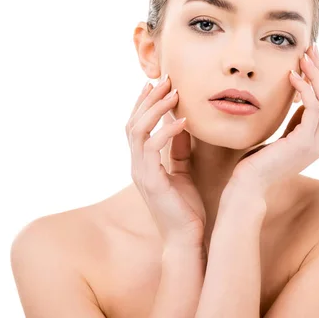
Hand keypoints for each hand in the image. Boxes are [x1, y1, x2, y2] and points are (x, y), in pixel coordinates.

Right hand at [126, 74, 205, 249]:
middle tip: (165, 79)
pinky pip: (152, 148)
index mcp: (142, 163)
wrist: (186, 240)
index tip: (156, 83)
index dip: (143, 103)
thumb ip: (178, 148)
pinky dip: (166, 131)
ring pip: (137, 130)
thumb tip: (182, 123)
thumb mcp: (183, 171)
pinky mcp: (151, 181)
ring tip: (173, 93)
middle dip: (148, 99)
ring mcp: (140, 173)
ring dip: (155, 109)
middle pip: (132, 123)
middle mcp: (136, 165)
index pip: (136, 126)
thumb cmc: (185, 208)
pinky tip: (183, 121)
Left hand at [223, 43, 318, 203]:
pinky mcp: (304, 143)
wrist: (246, 186)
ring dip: (316, 76)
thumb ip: (289, 122)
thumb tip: (294, 100)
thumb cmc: (253, 163)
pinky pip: (311, 109)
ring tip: (305, 55)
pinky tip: (292, 75)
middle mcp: (318, 142)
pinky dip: (305, 90)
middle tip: (316, 48)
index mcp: (312, 140)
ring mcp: (314, 144)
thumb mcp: (275, 136)